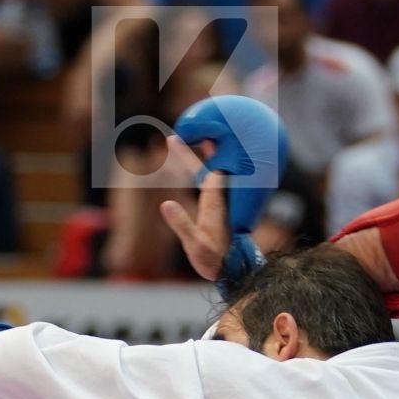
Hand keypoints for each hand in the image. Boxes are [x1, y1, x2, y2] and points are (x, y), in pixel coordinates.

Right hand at [158, 149, 231, 283]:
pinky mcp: (222, 210)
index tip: (176, 138)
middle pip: (210, 165)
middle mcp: (221, 198)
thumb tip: (166, 204)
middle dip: (203, 147)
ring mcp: (222, 203)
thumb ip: (181, 224)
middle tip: (194, 129)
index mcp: (214, 201)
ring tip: (204, 139)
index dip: (190, 153)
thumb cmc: (213, 259)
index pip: (205, 169)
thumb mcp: (194, 244)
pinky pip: (214, 184)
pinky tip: (209, 169)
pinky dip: (209, 171)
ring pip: (214, 172)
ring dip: (209, 156)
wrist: (232, 270)